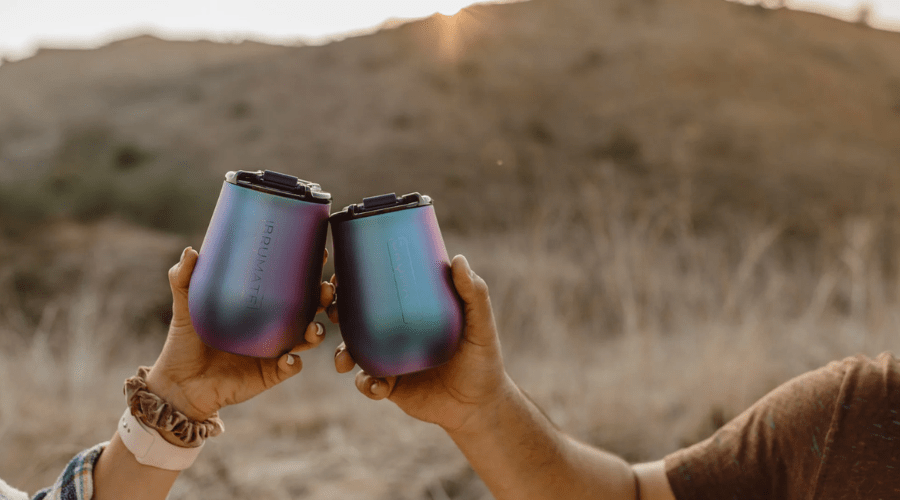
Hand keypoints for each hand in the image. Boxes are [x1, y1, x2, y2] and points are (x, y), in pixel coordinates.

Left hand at [147, 246, 335, 421]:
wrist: (179, 384)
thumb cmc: (184, 342)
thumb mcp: (184, 307)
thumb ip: (184, 280)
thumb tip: (191, 252)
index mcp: (260, 306)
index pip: (291, 284)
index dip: (311, 270)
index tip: (321, 255)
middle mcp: (273, 327)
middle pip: (309, 309)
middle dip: (323, 299)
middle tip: (324, 289)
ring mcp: (274, 351)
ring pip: (307, 338)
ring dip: (315, 332)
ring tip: (312, 329)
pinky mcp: (270, 374)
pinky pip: (289, 368)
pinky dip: (292, 364)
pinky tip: (288, 359)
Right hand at [331, 254, 512, 432]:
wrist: (480, 406)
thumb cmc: (484, 360)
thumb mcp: (480, 325)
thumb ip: (474, 295)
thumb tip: (458, 259)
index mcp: (412, 312)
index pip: (378, 290)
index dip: (354, 281)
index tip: (340, 275)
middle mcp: (396, 334)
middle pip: (355, 318)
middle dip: (335, 313)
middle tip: (332, 312)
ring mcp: (390, 361)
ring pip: (354, 352)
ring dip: (342, 353)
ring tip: (344, 360)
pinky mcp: (391, 387)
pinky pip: (368, 384)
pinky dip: (366, 384)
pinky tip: (376, 386)